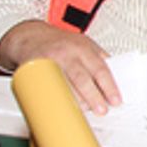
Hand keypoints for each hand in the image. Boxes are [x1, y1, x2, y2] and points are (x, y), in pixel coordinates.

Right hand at [0, 20, 120, 115]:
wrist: (31, 37)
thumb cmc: (60, 43)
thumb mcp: (85, 44)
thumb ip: (99, 60)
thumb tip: (116, 79)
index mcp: (83, 48)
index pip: (100, 69)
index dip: (109, 86)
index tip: (116, 100)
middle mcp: (67, 54)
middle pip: (82, 78)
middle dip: (93, 97)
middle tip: (101, 110)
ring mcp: (50, 62)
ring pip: (64, 85)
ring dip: (75, 101)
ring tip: (84, 110)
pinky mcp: (35, 71)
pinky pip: (47, 88)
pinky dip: (56, 99)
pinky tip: (62, 107)